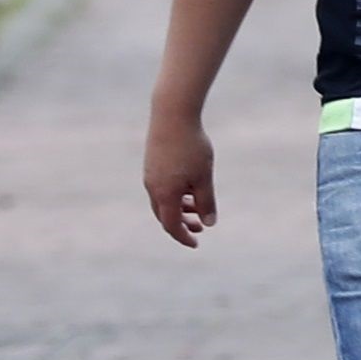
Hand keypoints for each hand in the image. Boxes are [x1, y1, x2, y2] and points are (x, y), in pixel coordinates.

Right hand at [143, 111, 218, 246]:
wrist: (172, 115)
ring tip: (197, 208)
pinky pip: (161, 188)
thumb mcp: (204, 177)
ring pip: (162, 201)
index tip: (196, 244)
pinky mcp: (152, 164)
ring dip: (179, 209)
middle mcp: (153, 187)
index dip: (184, 237)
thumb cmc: (192, 147)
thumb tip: (209, 223)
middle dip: (182, 225)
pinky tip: (189, 189)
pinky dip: (174, 195)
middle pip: (165, 215)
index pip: (172, 225)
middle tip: (200, 228)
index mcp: (165, 194)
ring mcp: (150, 175)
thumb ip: (206, 202)